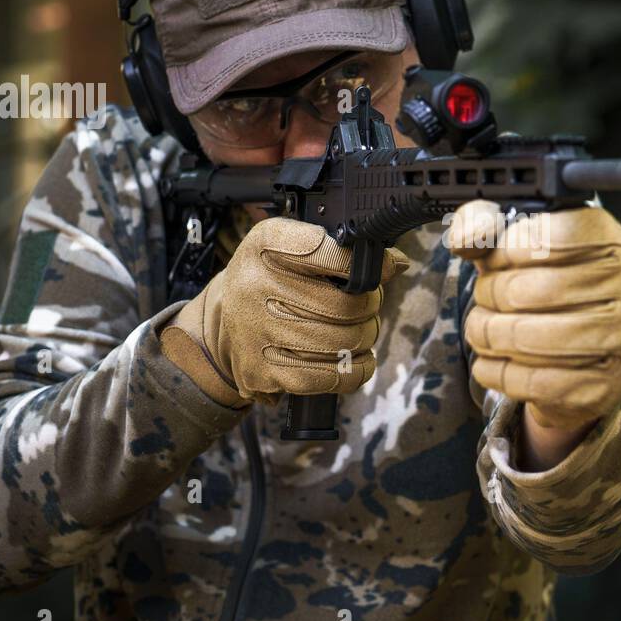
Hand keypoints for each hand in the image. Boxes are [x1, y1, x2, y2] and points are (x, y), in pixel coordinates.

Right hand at [160, 216, 409, 404]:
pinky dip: (354, 371)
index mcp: (265, 244)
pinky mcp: (262, 370)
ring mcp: (256, 331)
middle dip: (370, 308)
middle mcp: (254, 285)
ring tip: (361, 332)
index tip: (382, 269)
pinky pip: (328, 377)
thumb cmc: (272, 278)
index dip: (363, 265)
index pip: (326, 250)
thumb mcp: (294, 247)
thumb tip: (396, 264)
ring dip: (364, 339)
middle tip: (368, 308)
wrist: (223, 320)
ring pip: (342, 342)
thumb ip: (342, 250)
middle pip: (344, 305)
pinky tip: (356, 360)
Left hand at [447, 200, 620, 432]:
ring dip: (487, 334)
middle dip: (489, 295)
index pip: (548, 238)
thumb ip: (484, 222)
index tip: (495, 259)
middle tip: (484, 297)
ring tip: (480, 328)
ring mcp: (619, 342)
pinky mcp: (601, 386)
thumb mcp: (520, 242)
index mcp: (611, 243)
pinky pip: (532, 381)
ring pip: (527, 339)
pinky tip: (492, 360)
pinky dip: (497, 371)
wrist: (591, 349)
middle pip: (529, 291)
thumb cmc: (551, 283)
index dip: (505, 250)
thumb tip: (466, 239)